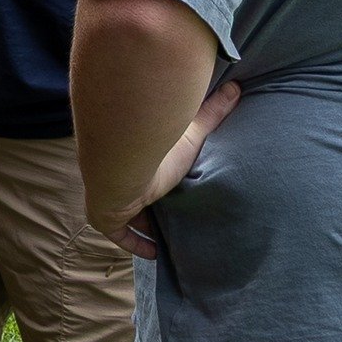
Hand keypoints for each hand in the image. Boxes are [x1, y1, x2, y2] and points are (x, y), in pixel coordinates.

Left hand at [91, 82, 241, 259]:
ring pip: (128, 215)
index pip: (147, 167)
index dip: (160, 178)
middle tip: (177, 214)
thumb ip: (212, 113)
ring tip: (170, 237)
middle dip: (154, 204)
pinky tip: (155, 253)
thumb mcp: (192, 134)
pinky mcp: (105, 217)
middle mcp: (121, 173)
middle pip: (138, 192)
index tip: (176, 187)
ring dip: (146, 225)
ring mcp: (110, 195)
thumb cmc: (158, 147)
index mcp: (139, 155)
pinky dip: (136, 244)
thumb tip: (236, 87)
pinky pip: (120, 235)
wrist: (123, 161)